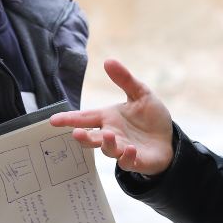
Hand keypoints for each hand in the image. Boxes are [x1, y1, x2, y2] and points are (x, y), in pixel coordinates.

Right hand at [50, 58, 173, 175]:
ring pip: (108, 150)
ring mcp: (122, 149)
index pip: (85, 118)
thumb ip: (124, 79)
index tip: (53, 120)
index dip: (68, 119)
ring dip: (107, 144)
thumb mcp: (140, 94)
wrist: (169, 138)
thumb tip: (108, 61)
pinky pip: (127, 162)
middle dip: (83, 137)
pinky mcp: (136, 161)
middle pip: (91, 138)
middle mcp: (111, 135)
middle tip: (76, 134)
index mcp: (108, 118)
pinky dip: (127, 157)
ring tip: (109, 135)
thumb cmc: (150, 117)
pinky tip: (131, 149)